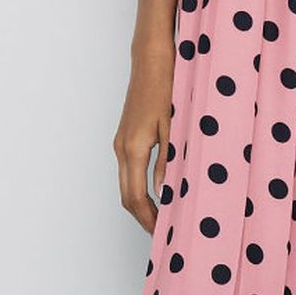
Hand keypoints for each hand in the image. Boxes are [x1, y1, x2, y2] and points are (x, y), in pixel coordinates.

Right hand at [113, 32, 175, 233]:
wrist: (151, 60)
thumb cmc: (166, 87)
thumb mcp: (174, 127)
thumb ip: (169, 161)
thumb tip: (166, 191)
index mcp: (134, 148)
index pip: (136, 197)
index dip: (149, 219)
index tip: (163, 234)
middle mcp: (122, 148)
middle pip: (127, 196)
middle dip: (144, 218)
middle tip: (164, 234)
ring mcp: (121, 142)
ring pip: (127, 184)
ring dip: (141, 204)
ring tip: (164, 216)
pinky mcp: (125, 136)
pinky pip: (129, 171)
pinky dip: (140, 187)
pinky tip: (158, 192)